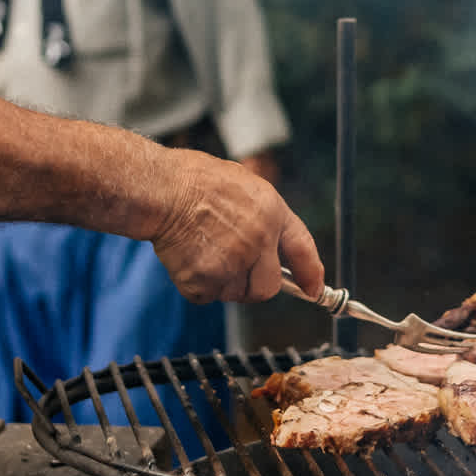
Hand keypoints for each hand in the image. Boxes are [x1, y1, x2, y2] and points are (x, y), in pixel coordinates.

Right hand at [146, 147, 322, 304]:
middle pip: (266, 288)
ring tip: (201, 250)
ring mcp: (233, 262)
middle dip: (251, 284)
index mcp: (271, 212)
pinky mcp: (206, 280)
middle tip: (228, 265)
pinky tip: (186, 257)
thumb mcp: (244, 183)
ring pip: (234, 294)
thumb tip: (270, 247)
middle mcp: (259, 240)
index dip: (310, 274)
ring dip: (220, 283)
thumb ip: (263, 217)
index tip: (314, 290)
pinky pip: (205, 296)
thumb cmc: (194, 180)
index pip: (302, 249)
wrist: (161, 189)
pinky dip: (195, 285)